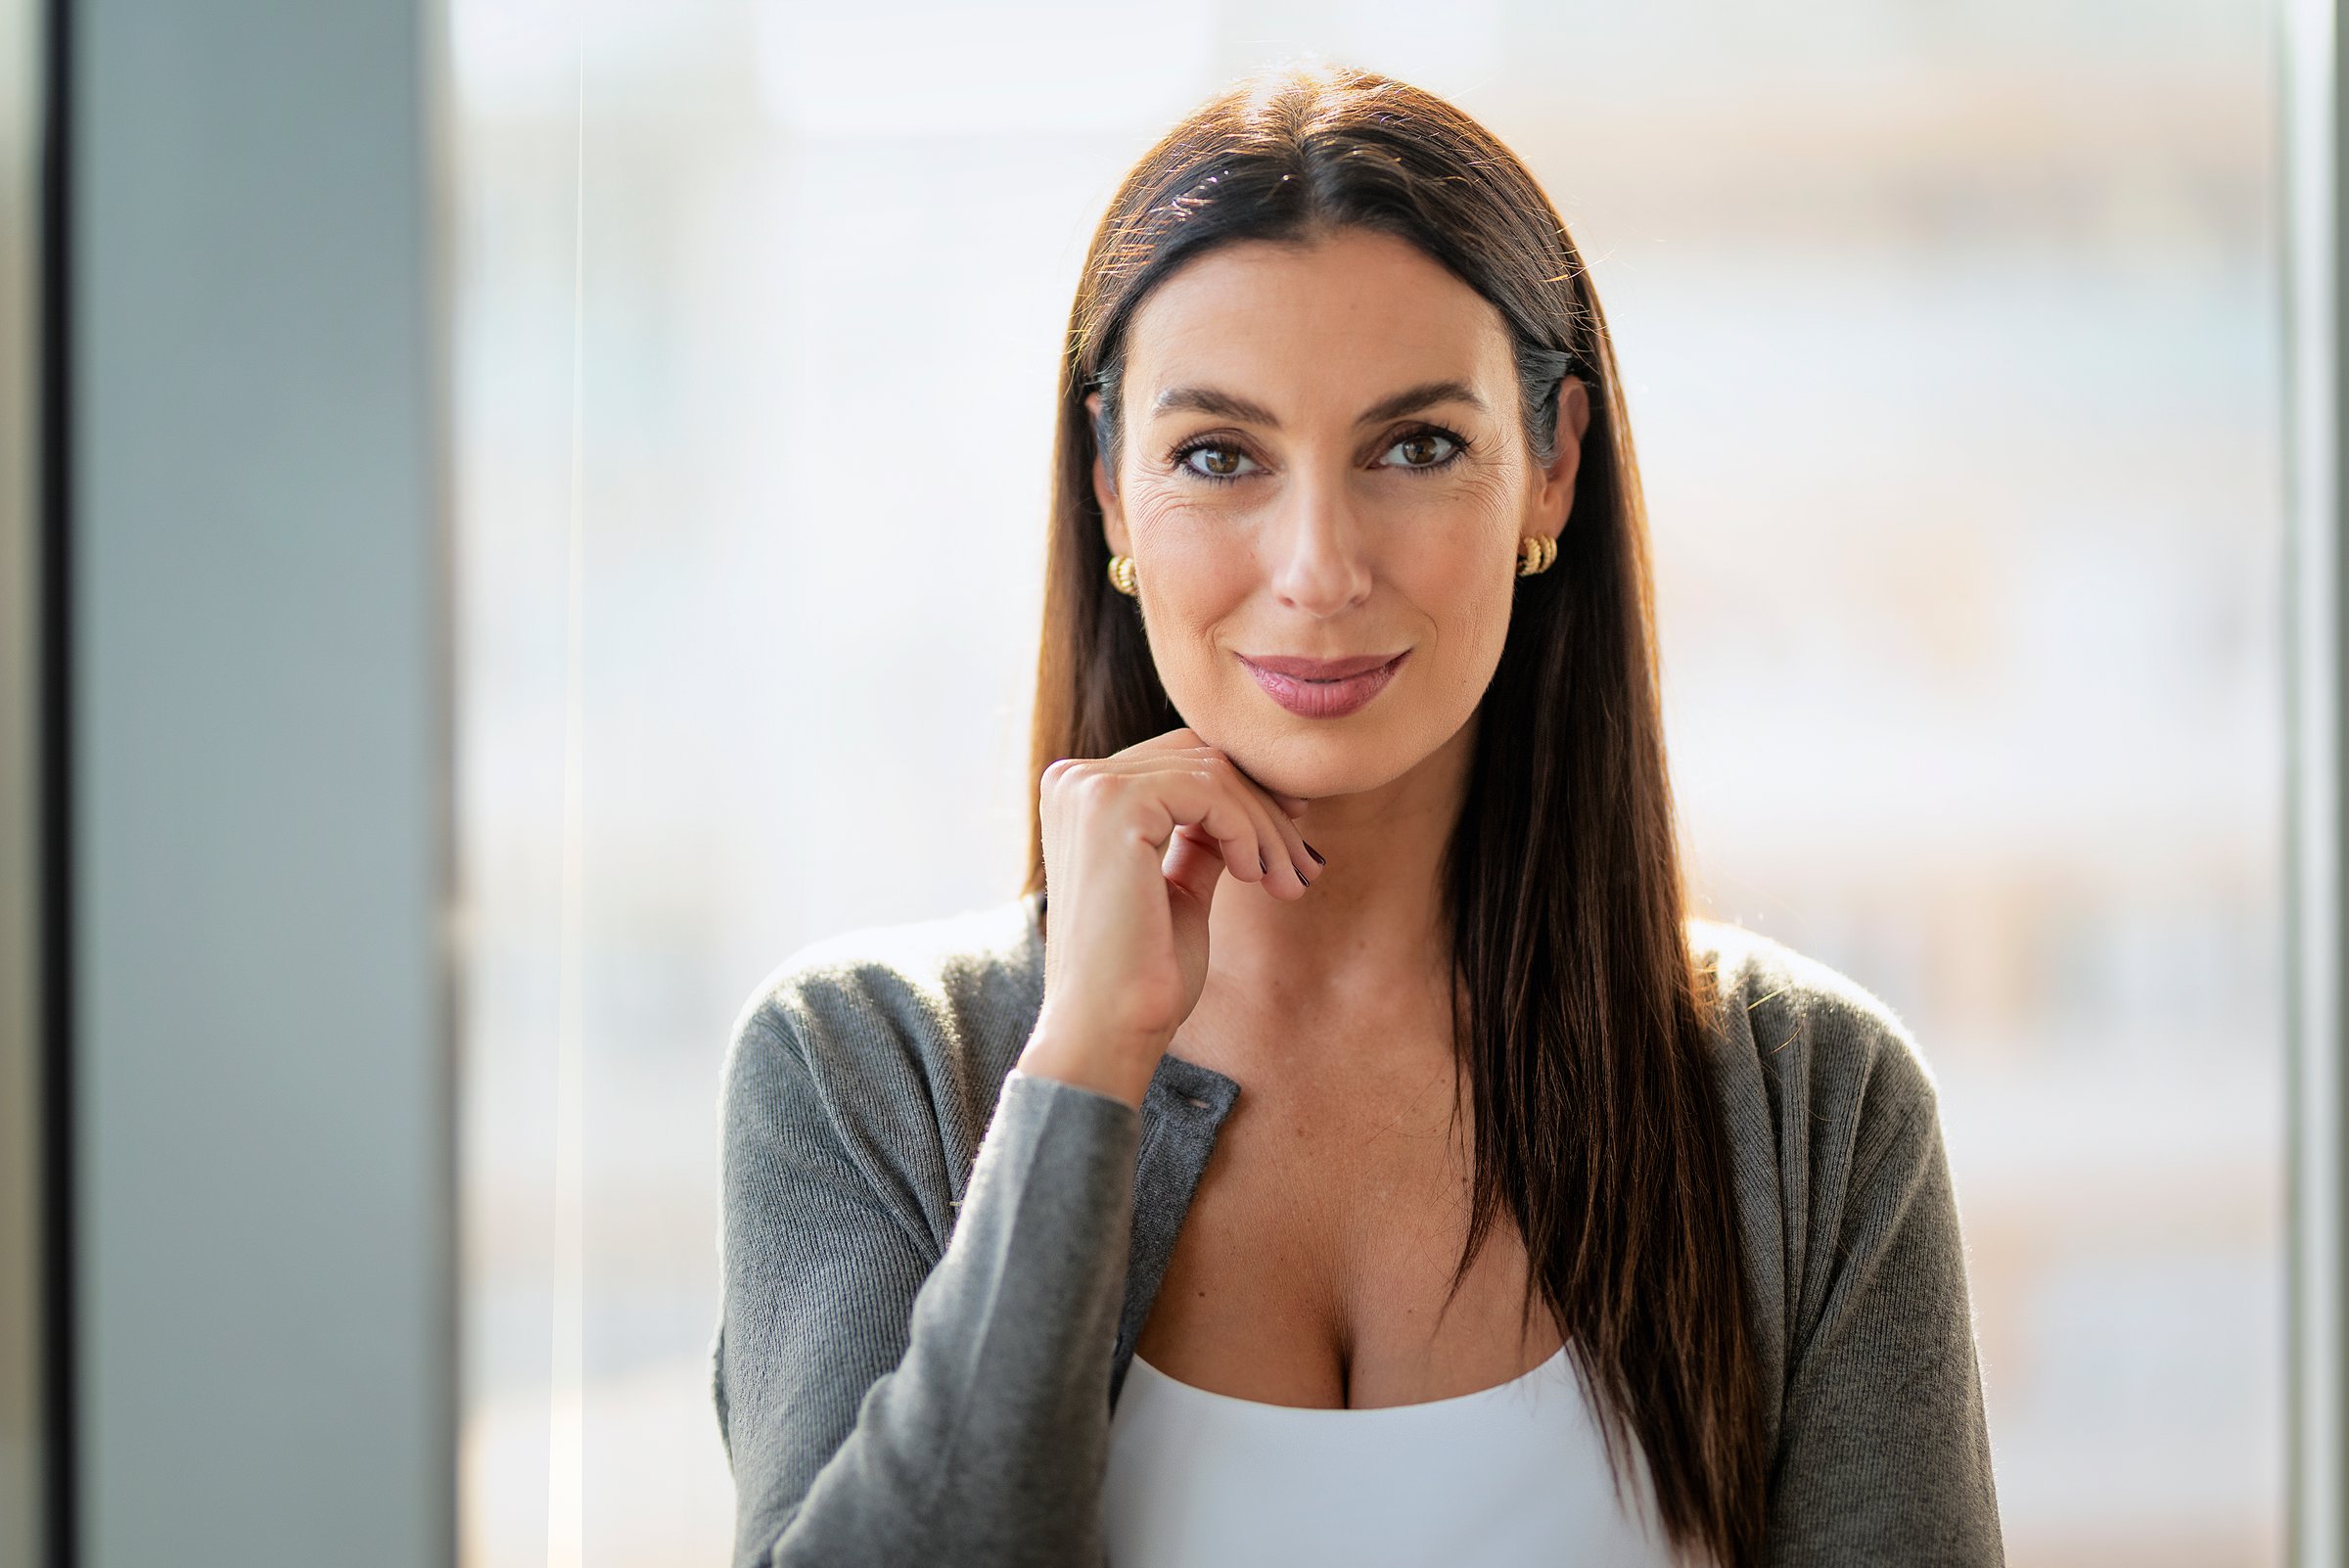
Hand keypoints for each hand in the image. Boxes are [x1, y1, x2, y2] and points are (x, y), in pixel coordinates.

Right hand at [1021, 727, 1319, 1107]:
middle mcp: (1073, 778)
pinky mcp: (1112, 803)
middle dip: (1265, 809)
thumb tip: (1247, 805)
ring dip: (1266, 830)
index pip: (1181, 760)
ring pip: (1214, 775)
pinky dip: (1247, 833)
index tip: (1293, 830)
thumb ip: (1199, 840)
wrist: (1108, 1027)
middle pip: (1201, 759)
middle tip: (1304, 865)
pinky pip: (1211, 794)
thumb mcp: (1178, 889)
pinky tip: (1254, 878)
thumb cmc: (1142, 973)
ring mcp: (1088, 786)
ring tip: (1289, 883)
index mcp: (1079, 795)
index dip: (1246, 792)